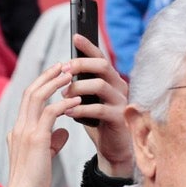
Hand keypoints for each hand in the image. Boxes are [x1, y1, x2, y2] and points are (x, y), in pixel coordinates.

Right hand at [0, 62, 77, 186]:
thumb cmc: (33, 181)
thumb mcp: (43, 156)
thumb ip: (52, 141)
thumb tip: (64, 132)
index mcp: (18, 129)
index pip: (28, 99)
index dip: (42, 83)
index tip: (56, 73)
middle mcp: (19, 127)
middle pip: (31, 91)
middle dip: (48, 75)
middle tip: (64, 64)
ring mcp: (26, 132)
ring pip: (38, 97)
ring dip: (55, 82)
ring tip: (70, 73)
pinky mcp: (36, 139)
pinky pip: (50, 113)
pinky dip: (64, 103)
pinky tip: (77, 100)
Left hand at [69, 34, 133, 172]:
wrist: (113, 150)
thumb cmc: (99, 123)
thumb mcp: (89, 100)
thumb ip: (82, 86)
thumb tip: (63, 70)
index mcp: (111, 80)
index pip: (101, 57)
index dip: (88, 46)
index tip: (75, 36)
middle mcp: (120, 86)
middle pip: (102, 65)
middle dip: (80, 65)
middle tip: (63, 71)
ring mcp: (122, 101)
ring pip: (99, 85)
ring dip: (77, 89)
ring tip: (63, 98)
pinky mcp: (120, 118)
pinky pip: (99, 108)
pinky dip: (81, 109)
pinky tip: (69, 113)